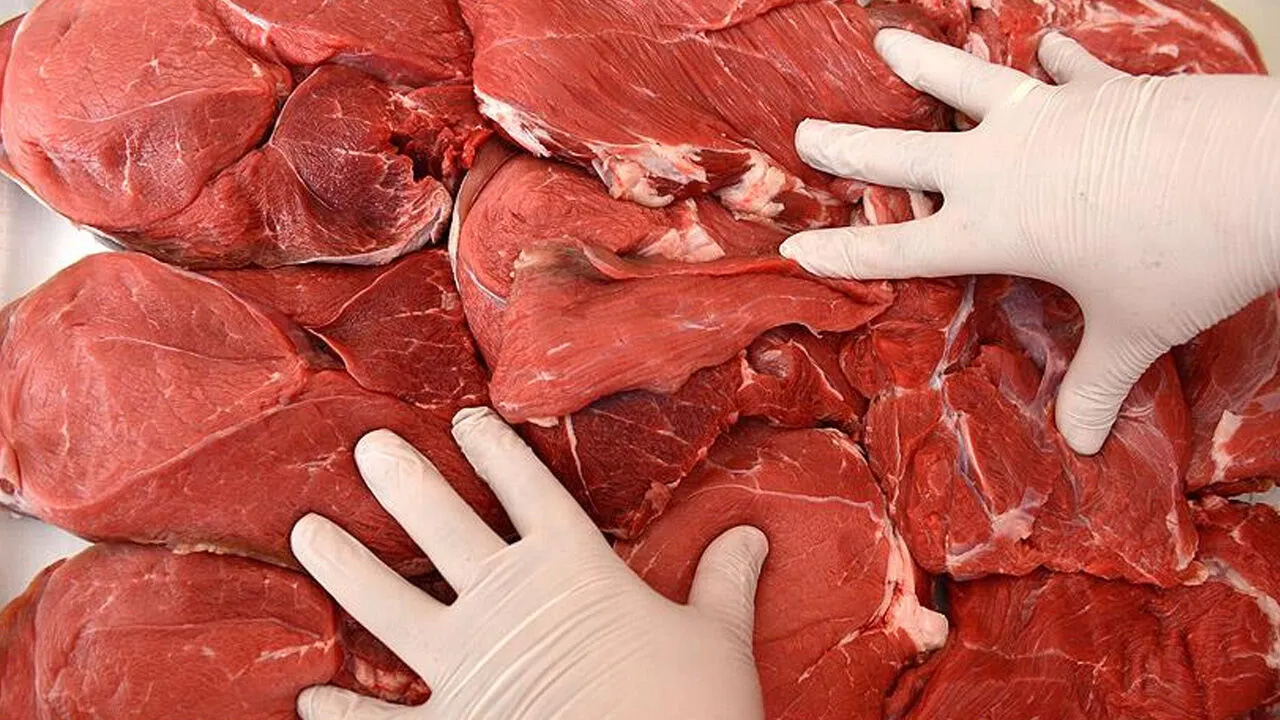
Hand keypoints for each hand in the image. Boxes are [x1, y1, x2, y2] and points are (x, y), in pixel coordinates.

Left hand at [289, 407, 768, 719]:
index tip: (468, 419)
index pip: (529, 490)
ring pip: (389, 604)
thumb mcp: (718, 640)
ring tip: (308, 532)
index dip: (498, 451)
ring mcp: (466, 667)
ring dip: (346, 569)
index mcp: (571, 569)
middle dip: (404, 483)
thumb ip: (724, 583)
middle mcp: (505, 603)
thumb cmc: (687, 709)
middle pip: (443, 527)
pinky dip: (347, 712)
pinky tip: (311, 699)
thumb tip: (753, 535)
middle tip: (367, 448)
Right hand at [781, 29, 1279, 454]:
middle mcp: (1000, 167)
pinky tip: (1045, 44)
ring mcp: (1044, 116)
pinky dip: (1054, 58)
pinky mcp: (1095, 87)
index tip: (795, 245)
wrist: (1256, 174)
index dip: (841, 254)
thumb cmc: (1181, 260)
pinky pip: (1062, 68)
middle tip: (805, 133)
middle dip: (847, 148)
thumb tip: (1080, 444)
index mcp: (992, 231)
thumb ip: (1096, 385)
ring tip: (884, 43)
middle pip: (902, 156)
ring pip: (962, 84)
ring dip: (921, 64)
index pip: (895, 251)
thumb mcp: (1133, 331)